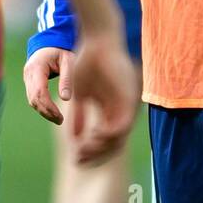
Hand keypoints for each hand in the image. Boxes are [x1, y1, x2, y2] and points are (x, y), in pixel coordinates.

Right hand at [23, 35, 138, 164]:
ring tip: (83, 148)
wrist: (98, 43)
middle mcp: (120, 112)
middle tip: (77, 160)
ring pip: (119, 140)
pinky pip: (122, 125)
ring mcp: (126, 107)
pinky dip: (108, 134)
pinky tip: (93, 134)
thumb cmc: (88, 64)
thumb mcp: (79, 96)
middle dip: (95, 156)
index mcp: (110, 112)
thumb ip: (78, 116)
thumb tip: (73, 137)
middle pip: (113, 146)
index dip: (91, 154)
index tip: (75, 160)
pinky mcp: (129, 100)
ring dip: (100, 148)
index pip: (105, 143)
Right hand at [23, 46, 74, 124]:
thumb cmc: (62, 49)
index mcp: (37, 67)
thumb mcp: (69, 61)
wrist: (51, 41)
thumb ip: (68, 78)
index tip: (60, 116)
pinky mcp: (30, 81)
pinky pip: (33, 97)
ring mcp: (27, 77)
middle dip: (46, 112)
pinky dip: (41, 106)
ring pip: (31, 100)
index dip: (49, 107)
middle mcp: (28, 73)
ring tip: (58, 119)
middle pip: (33, 98)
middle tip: (60, 121)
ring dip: (43, 111)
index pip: (39, 92)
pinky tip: (52, 112)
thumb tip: (65, 99)